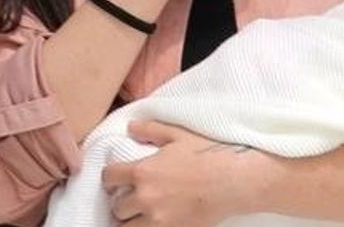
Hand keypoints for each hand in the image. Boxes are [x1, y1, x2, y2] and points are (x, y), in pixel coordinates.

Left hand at [102, 121, 254, 225]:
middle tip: (129, 198)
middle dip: (120, 201)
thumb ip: (150, 129)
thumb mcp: (177, 134)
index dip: (110, 177)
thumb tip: (131, 127)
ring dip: (129, 221)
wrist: (234, 182)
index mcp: (143, 172)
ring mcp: (158, 219)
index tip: (115, 179)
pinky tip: (153, 222)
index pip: (109, 177)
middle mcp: (145, 197)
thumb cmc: (208, 154)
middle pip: (116, 207)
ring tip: (137, 215)